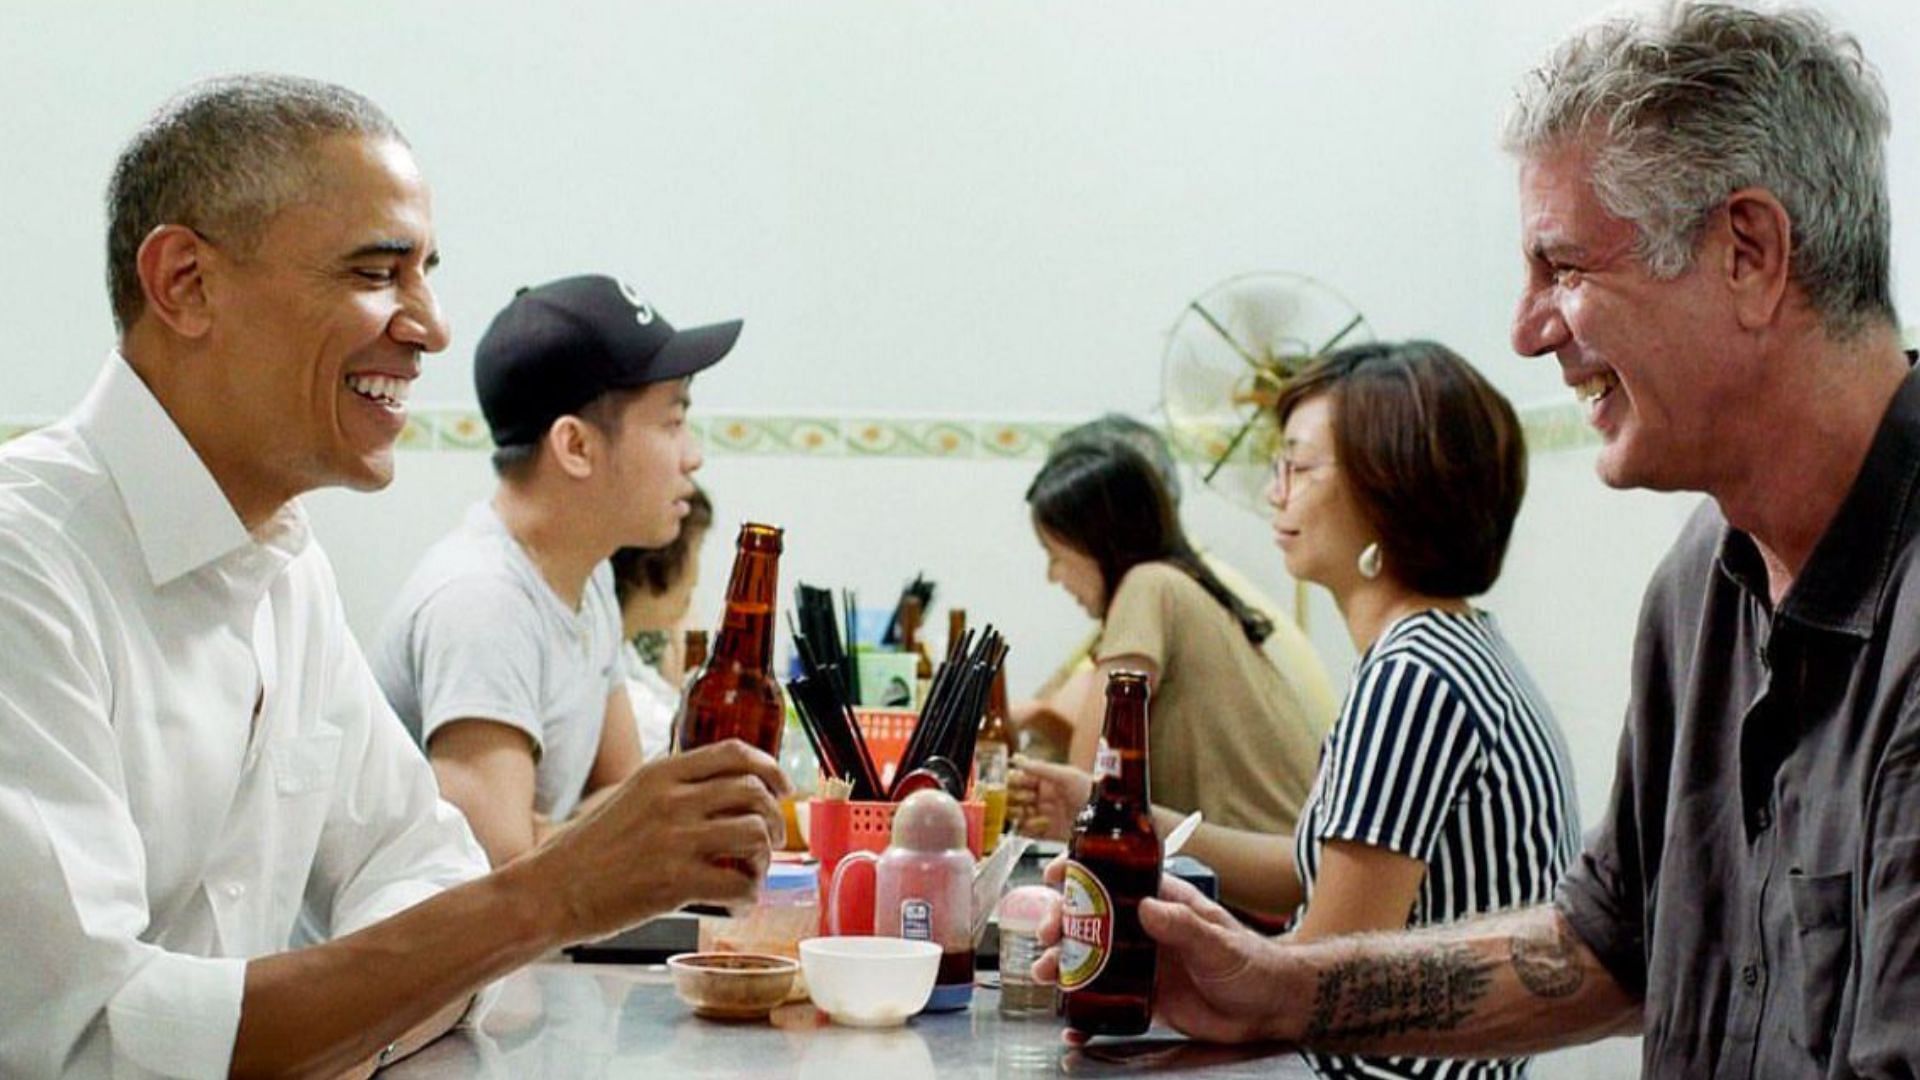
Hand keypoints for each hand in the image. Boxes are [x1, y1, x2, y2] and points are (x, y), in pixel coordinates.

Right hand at [536, 739, 789, 940]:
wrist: (550, 890)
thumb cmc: (587, 850)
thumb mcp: (628, 797)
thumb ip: (670, 788)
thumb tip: (718, 791)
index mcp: (661, 773)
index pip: (735, 753)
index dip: (770, 768)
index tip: (782, 787)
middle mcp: (672, 799)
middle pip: (754, 791)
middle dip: (774, 817)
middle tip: (771, 840)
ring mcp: (675, 839)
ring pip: (754, 834)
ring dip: (764, 859)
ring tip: (751, 875)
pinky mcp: (675, 881)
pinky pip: (738, 884)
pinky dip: (748, 897)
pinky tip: (736, 904)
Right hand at [1008, 755, 1090, 840]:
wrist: (1103, 817)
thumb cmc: (1090, 791)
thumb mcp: (1065, 775)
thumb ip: (1040, 768)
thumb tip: (1017, 759)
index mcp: (1047, 781)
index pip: (1022, 779)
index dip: (1012, 780)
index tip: (1004, 781)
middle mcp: (1044, 798)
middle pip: (1017, 798)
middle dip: (1012, 798)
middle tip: (1012, 798)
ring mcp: (1045, 815)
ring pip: (1020, 815)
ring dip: (1017, 814)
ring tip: (1022, 812)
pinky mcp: (1047, 833)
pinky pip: (1028, 832)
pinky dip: (1026, 829)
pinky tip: (1033, 824)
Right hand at [1034, 859, 1294, 1044]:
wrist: (1270, 1010)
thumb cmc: (1253, 964)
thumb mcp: (1219, 942)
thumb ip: (1184, 925)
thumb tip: (1147, 906)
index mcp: (1162, 902)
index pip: (1114, 877)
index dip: (1081, 872)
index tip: (1056, 873)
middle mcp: (1145, 929)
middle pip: (1090, 919)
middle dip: (1060, 922)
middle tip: (1046, 935)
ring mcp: (1141, 964)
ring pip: (1089, 959)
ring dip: (1062, 964)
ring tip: (1045, 974)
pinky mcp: (1143, 998)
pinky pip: (1106, 1003)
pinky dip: (1085, 1013)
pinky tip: (1071, 1023)